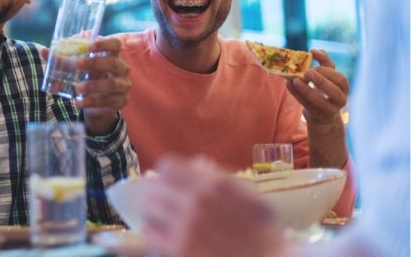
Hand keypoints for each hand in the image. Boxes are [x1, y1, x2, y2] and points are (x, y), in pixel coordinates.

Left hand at [73, 37, 130, 134]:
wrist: (97, 102)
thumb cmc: (88, 77)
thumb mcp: (77, 67)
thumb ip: (64, 59)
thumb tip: (45, 52)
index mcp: (112, 55)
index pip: (115, 44)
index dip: (104, 44)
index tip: (89, 46)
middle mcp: (121, 69)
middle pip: (114, 63)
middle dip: (94, 63)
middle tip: (76, 65)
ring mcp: (123, 86)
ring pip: (112, 84)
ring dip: (93, 86)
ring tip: (77, 88)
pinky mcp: (120, 101)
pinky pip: (108, 101)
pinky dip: (92, 102)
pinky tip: (79, 102)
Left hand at [141, 156, 287, 256]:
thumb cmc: (264, 233)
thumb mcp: (249, 196)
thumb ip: (220, 178)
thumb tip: (195, 164)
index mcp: (213, 184)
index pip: (168, 166)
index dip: (166, 174)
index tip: (167, 182)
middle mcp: (196, 201)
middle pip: (153, 187)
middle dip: (155, 193)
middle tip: (159, 202)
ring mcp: (185, 227)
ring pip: (148, 210)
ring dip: (152, 213)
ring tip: (158, 219)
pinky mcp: (178, 250)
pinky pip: (150, 235)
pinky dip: (153, 235)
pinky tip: (162, 238)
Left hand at [286, 49, 349, 124]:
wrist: (322, 113)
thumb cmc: (324, 89)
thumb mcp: (326, 76)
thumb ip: (324, 62)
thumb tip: (315, 50)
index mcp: (344, 88)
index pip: (340, 79)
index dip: (328, 70)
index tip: (315, 62)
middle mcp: (340, 100)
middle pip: (334, 91)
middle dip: (321, 81)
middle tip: (307, 72)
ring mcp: (329, 110)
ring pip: (320, 101)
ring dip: (307, 90)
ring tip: (295, 80)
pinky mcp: (316, 115)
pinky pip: (306, 105)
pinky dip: (296, 94)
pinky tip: (288, 84)